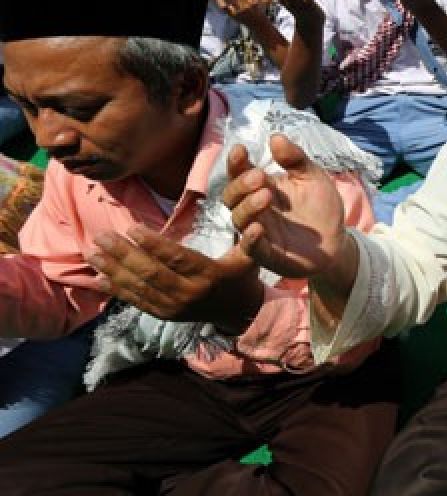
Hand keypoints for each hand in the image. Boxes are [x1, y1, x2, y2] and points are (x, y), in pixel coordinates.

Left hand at [87, 226, 262, 334]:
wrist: (239, 314)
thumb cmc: (242, 277)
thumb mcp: (251, 258)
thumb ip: (252, 240)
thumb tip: (259, 224)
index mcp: (209, 276)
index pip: (176, 259)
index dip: (153, 244)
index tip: (132, 228)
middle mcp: (189, 294)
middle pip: (151, 273)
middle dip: (124, 254)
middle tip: (102, 236)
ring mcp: (174, 308)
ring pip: (139, 288)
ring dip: (113, 270)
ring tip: (93, 252)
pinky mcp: (164, 315)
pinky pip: (136, 302)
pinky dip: (116, 290)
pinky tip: (98, 277)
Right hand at [223, 136, 346, 279]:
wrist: (337, 240)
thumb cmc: (321, 206)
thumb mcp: (313, 176)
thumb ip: (295, 159)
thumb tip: (276, 137)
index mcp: (263, 187)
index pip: (240, 173)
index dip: (236, 162)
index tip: (240, 149)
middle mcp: (255, 209)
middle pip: (231, 195)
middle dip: (241, 184)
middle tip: (259, 176)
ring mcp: (259, 232)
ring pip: (238, 219)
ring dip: (248, 206)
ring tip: (266, 196)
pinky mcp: (267, 254)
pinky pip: (251, 247)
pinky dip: (250, 238)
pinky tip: (258, 228)